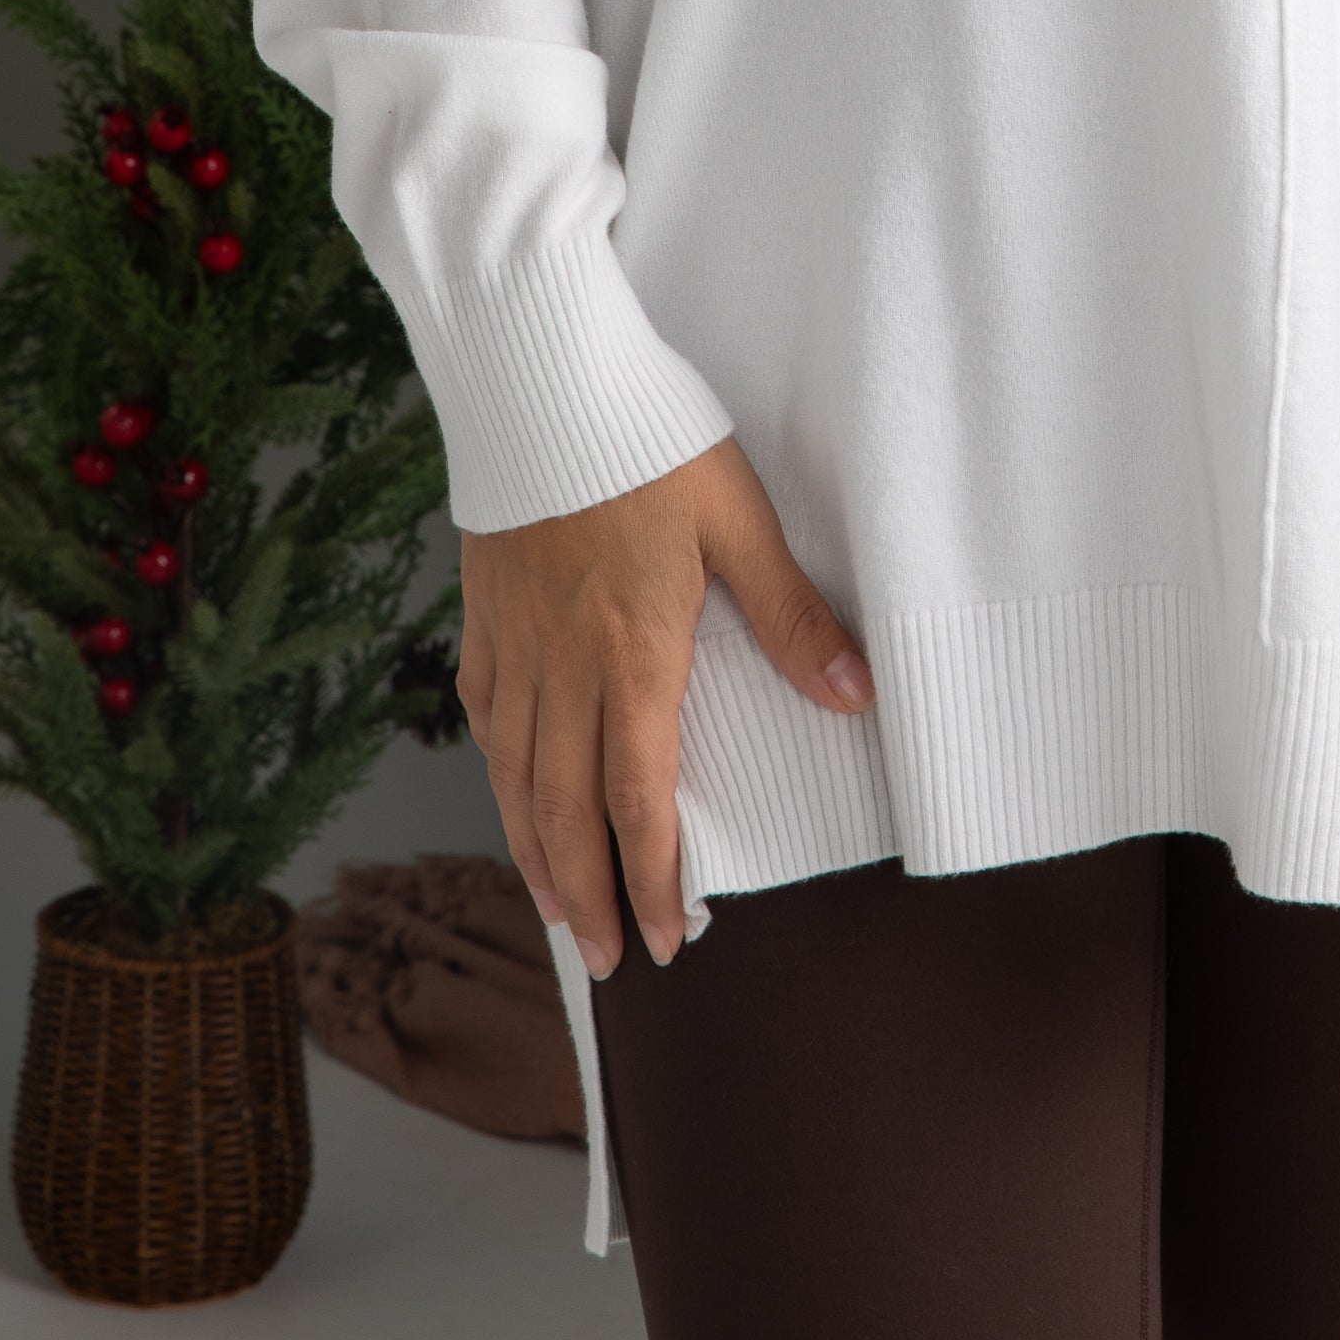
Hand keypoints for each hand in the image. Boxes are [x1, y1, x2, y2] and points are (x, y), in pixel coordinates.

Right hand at [458, 436, 872, 976]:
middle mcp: (563, 667)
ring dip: (535, 854)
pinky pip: (484, 715)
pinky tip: (508, 792)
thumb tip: (854, 696)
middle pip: (563, 811)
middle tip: (605, 962)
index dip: (649, 879)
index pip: (637, 800)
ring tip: (555, 911)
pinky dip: (496, 772)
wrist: (542, 377)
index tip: (667, 938)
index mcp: (631, 656)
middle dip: (585, 897)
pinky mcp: (485, 611)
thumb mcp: (739, 521)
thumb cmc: (649, 439)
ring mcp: (515, 642)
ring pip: (514, 777)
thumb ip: (792, 616)